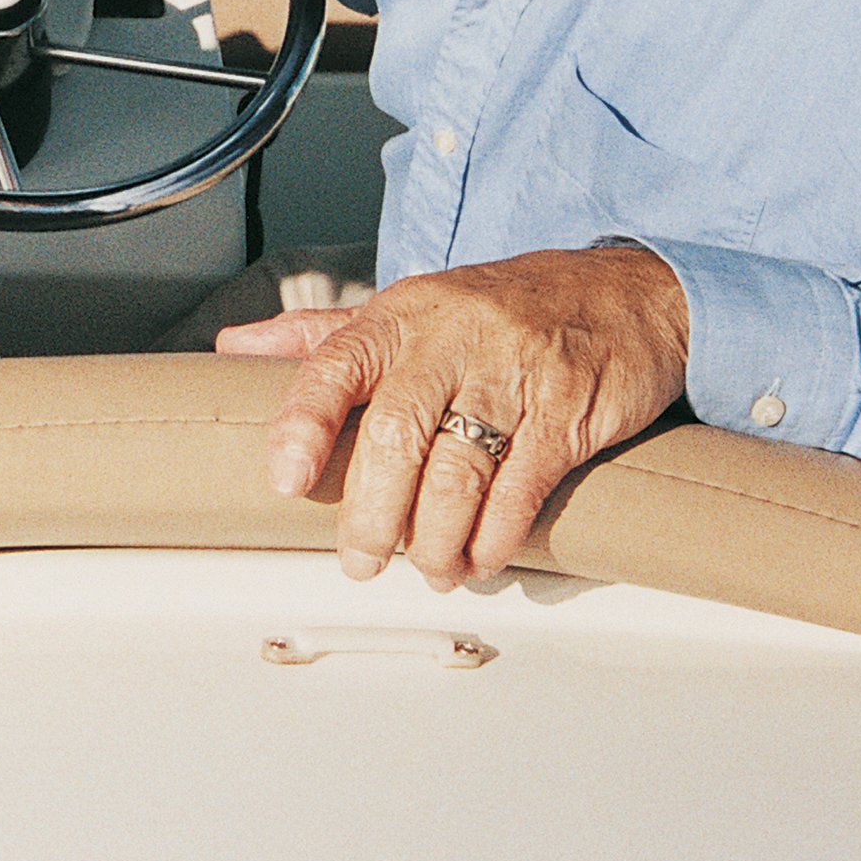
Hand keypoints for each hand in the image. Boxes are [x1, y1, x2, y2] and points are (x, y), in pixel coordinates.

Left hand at [218, 245, 690, 588]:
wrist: (627, 292)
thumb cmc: (502, 310)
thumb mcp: (410, 306)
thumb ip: (321, 335)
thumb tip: (232, 349)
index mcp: (401, 316)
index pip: (335, 363)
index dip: (303, 423)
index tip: (286, 481)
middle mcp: (452, 339)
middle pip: (395, 434)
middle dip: (372, 514)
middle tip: (360, 561)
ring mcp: (514, 372)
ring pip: (458, 470)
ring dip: (435, 539)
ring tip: (427, 568)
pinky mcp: (569, 410)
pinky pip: (523, 485)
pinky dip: (496, 536)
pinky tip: (480, 558)